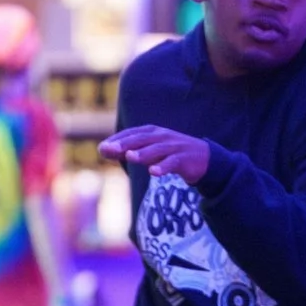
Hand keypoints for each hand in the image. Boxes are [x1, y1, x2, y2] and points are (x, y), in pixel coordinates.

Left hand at [98, 125, 212, 182]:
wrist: (203, 158)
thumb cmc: (170, 154)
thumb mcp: (148, 151)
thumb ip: (126, 150)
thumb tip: (102, 150)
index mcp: (152, 132)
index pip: (132, 134)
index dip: (118, 140)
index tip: (103, 148)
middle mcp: (162, 137)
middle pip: (142, 139)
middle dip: (126, 144)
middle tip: (111, 150)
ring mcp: (174, 147)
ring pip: (157, 149)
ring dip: (143, 153)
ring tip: (130, 157)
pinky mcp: (184, 159)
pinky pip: (173, 162)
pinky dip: (163, 167)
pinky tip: (154, 172)